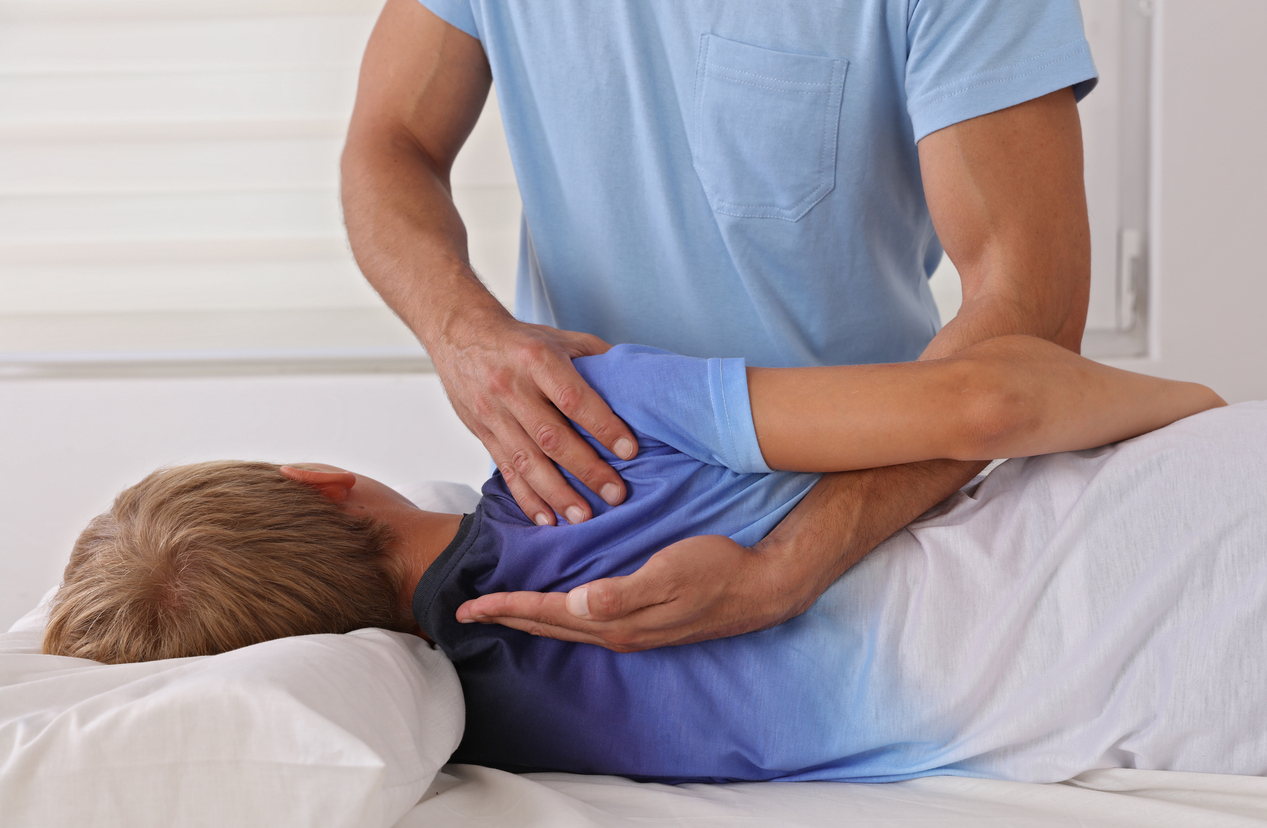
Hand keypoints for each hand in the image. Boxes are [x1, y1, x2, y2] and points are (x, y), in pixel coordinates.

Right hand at [428, 307, 638, 525]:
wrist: (460, 334)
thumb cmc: (522, 340)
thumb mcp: (561, 338)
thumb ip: (598, 359)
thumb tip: (640, 383)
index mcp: (537, 359)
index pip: (572, 398)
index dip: (601, 425)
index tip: (628, 450)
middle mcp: (512, 388)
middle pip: (551, 436)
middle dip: (585, 470)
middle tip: (615, 493)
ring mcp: (494, 414)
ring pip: (526, 461)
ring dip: (557, 493)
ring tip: (584, 516)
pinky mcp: (483, 434)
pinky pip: (505, 471)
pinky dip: (527, 498)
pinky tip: (547, 519)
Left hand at [455, 535, 809, 651]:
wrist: (762, 586)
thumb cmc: (716, 569)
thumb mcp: (669, 573)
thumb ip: (623, 593)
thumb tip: (578, 604)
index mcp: (616, 620)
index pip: (548, 614)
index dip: (507, 607)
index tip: (469, 605)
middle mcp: (618, 631)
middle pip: (549, 625)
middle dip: (507, 616)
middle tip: (468, 611)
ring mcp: (633, 630)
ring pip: (567, 627)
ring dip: (531, 618)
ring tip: (504, 609)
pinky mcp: (645, 622)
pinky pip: (587, 622)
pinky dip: (561, 615)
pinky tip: (560, 608)